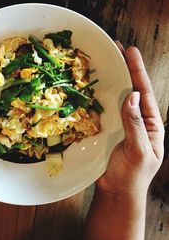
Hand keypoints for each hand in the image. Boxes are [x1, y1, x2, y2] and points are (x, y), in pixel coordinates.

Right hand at [96, 41, 164, 199]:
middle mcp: (135, 119)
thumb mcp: (139, 151)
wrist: (116, 191)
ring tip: (102, 61)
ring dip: (109, 79)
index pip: (143, 92)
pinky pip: (101, 110)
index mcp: (150, 123)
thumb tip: (131, 96)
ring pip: (114, 97)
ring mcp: (119, 123)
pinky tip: (89, 86)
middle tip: (115, 48)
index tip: (130, 52)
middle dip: (124, 68)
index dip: (137, 71)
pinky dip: (96, 96)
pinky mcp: (105, 129)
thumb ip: (135, 125)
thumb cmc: (132, 175)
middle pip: (130, 89)